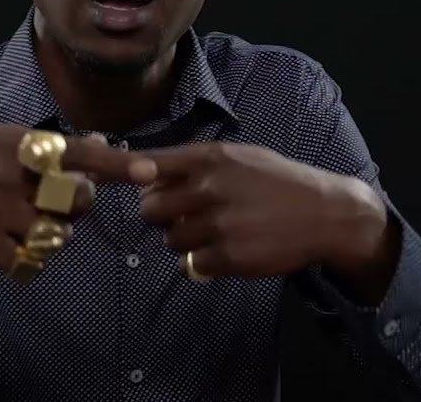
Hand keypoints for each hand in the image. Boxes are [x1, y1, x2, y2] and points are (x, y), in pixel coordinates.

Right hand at [0, 124, 157, 280]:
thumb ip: (41, 148)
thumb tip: (100, 143)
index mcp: (11, 141)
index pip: (77, 151)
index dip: (116, 163)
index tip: (149, 171)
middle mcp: (9, 173)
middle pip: (77, 198)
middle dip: (76, 207)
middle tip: (50, 206)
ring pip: (57, 233)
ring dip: (47, 234)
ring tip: (13, 224)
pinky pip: (28, 259)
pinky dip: (20, 257)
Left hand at [138, 142, 393, 289]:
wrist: (326, 212)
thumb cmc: (277, 181)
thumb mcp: (238, 157)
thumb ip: (193, 165)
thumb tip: (141, 174)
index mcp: (209, 158)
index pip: (150, 163)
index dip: (118, 171)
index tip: (94, 176)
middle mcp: (209, 188)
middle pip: (150, 209)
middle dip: (163, 215)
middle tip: (187, 214)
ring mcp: (218, 224)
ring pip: (170, 239)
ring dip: (184, 240)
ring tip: (217, 231)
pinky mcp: (229, 257)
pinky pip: (192, 265)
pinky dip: (203, 263)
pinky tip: (229, 250)